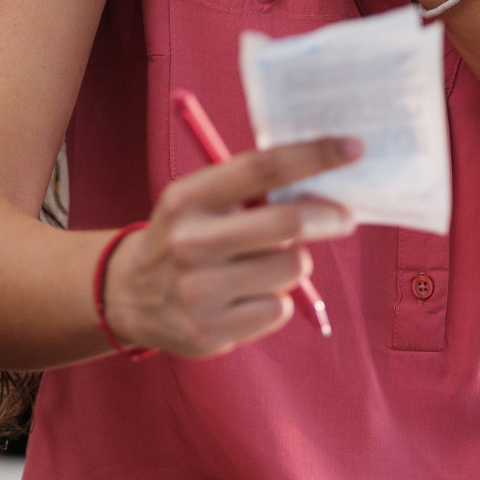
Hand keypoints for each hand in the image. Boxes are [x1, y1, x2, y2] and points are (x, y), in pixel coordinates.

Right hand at [102, 137, 359, 357]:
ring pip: (291, 269)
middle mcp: (189, 243)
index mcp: (187, 199)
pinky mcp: (209, 331)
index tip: (352, 147)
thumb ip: (248, 191)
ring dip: (293, 265)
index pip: (262, 168)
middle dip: (328, 217)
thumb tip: (323, 181)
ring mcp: (198, 291)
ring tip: (265, 266)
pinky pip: (277, 309)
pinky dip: (274, 301)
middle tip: (344, 216)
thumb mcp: (198, 203)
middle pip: (287, 224)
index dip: (313, 155)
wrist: (126, 297)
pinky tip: (246, 298)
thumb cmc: (183, 239)